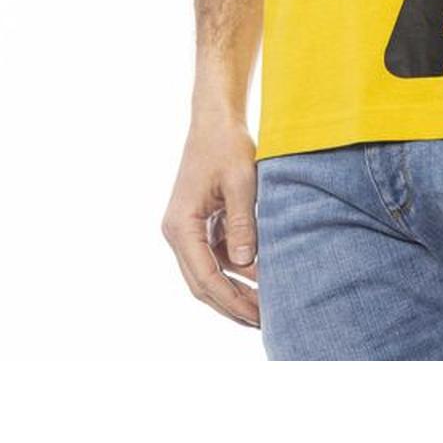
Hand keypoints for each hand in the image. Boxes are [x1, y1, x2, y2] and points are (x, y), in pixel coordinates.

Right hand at [161, 111, 261, 327]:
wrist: (216, 119)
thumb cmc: (227, 146)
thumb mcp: (240, 183)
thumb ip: (242, 224)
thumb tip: (247, 265)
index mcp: (180, 226)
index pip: (205, 278)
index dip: (231, 301)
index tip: (257, 317)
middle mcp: (177, 232)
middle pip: (202, 284)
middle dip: (232, 305)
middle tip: (264, 322)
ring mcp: (187, 230)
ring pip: (209, 273)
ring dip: (234, 290)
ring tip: (266, 307)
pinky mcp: (200, 224)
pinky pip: (216, 257)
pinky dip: (236, 270)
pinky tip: (260, 277)